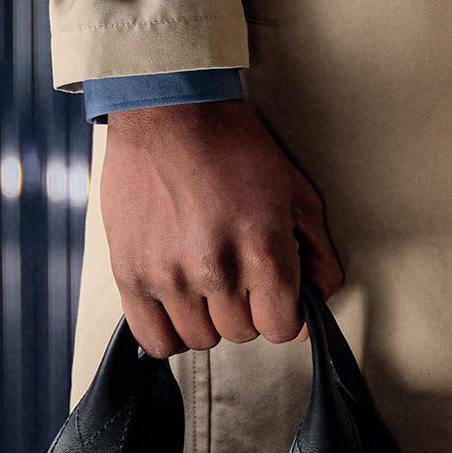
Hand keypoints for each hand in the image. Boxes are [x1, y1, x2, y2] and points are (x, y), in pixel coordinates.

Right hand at [96, 101, 344, 357]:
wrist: (168, 113)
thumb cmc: (233, 146)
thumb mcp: (294, 190)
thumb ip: (317, 251)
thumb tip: (321, 297)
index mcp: (262, 249)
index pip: (282, 327)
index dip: (285, 315)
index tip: (276, 298)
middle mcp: (216, 270)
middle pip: (241, 334)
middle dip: (248, 310)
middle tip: (238, 275)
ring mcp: (168, 276)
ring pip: (200, 339)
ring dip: (209, 320)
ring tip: (206, 285)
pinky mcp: (130, 274)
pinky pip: (153, 339)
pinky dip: (169, 334)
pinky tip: (177, 308)